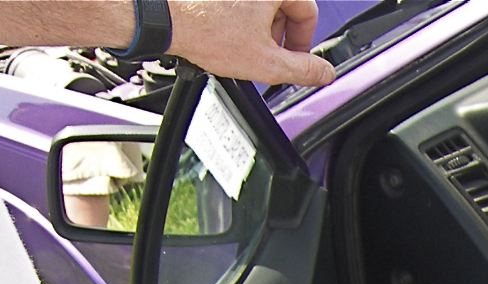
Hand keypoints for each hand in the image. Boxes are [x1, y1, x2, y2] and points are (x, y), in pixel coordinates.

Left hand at [168, 1, 336, 86]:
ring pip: (260, 4)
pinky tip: (226, 35)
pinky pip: (239, 2)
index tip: (292, 59)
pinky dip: (239, 17)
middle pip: (284, 5)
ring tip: (242, 47)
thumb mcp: (266, 62)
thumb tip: (324, 73)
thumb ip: (304, 70)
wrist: (164, 17)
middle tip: (266, 56)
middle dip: (278, 35)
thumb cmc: (205, 30)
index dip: (303, 43)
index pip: (308, 12)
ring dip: (258, 28)